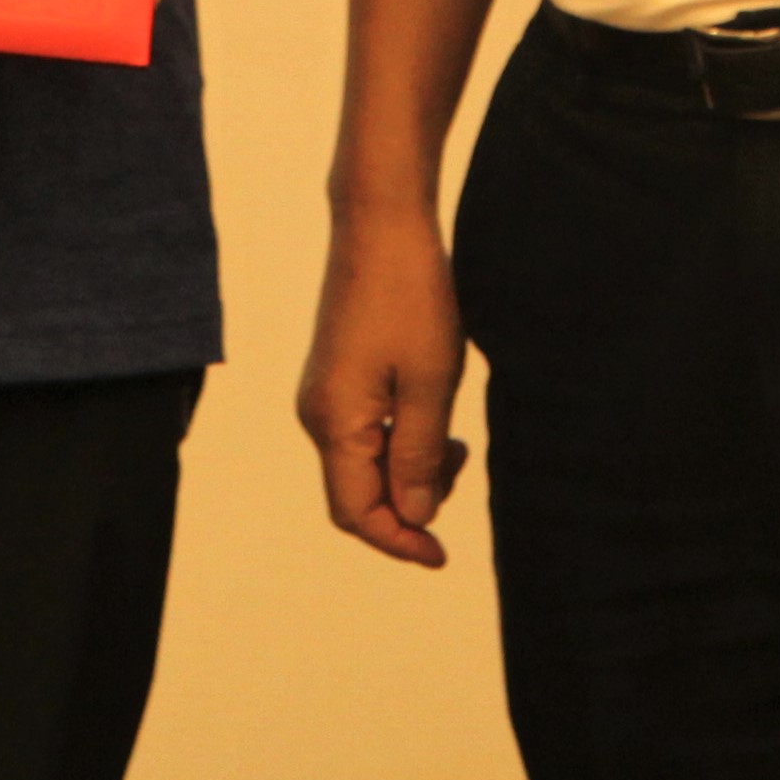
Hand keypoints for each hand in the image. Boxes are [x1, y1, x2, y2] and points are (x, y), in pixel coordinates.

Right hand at [296, 209, 474, 566]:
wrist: (381, 223)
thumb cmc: (411, 297)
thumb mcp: (431, 383)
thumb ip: (419, 456)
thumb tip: (412, 517)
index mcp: (334, 423)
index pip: (356, 513)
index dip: (398, 541)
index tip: (442, 555)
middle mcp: (317, 414)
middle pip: (357, 493)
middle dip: (409, 502)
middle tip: (462, 465)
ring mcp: (323, 393)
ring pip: (363, 463)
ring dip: (409, 469)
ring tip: (456, 439)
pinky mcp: (336, 375)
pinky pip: (363, 433)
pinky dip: (400, 442)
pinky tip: (434, 416)